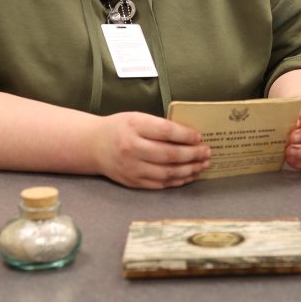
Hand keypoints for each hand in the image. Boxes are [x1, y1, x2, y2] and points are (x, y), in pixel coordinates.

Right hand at [94, 112, 210, 188]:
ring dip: (189, 170)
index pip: (166, 132)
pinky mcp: (133, 182)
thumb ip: (159, 125)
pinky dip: (177, 180)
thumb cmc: (120, 128)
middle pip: (169, 154)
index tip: (199, 137)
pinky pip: (160, 183)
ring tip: (203, 165)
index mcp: (134, 127)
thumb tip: (189, 135)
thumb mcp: (137, 118)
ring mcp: (132, 168)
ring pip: (167, 172)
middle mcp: (132, 148)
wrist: (93, 146)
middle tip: (207, 152)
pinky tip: (189, 175)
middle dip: (193, 154)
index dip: (186, 135)